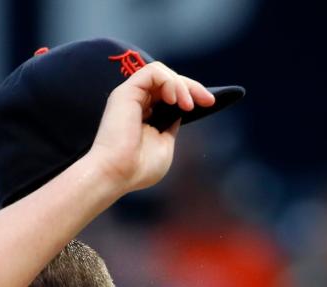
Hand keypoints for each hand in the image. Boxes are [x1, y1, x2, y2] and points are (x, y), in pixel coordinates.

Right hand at [87, 62, 213, 195]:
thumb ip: (171, 127)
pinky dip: (168, 81)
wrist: (116, 174)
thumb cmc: (138, 168)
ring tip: (187, 104)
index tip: (209, 103)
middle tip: (207, 100)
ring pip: (162, 73)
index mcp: (146, 115)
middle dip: (192, 87)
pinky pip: (152, 72)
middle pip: (169, 81)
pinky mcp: (126, 91)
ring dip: (181, 85)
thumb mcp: (164, 146)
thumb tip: (181, 111)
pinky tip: (174, 99)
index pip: (170, 94)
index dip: (192, 94)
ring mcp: (131, 95)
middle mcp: (138, 102)